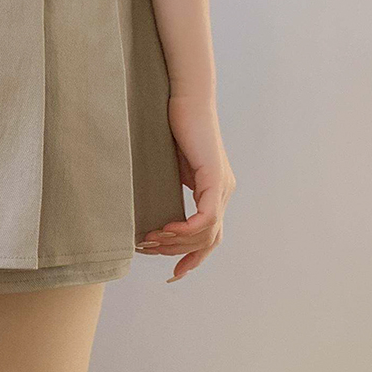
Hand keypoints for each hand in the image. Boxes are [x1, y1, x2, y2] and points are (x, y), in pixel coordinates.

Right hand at [139, 94, 235, 281]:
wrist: (184, 97)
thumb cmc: (169, 127)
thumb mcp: (167, 170)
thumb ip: (167, 193)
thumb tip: (149, 217)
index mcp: (215, 191)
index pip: (210, 238)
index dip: (193, 260)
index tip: (173, 274)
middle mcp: (223, 191)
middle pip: (208, 242)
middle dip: (177, 253)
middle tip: (148, 249)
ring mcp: (222, 186)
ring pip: (206, 234)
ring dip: (175, 242)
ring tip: (150, 239)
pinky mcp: (215, 178)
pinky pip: (206, 218)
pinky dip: (186, 229)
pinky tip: (166, 229)